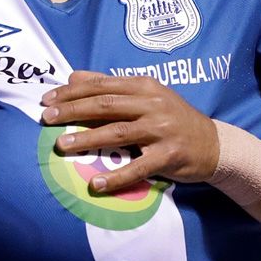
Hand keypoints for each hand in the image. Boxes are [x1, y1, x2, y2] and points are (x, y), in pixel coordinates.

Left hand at [39, 71, 219, 194]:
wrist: (214, 144)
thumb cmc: (174, 118)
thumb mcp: (147, 95)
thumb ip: (111, 86)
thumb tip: (73, 76)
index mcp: (144, 86)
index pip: (101, 85)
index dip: (71, 92)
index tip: (47, 99)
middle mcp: (152, 104)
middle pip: (105, 105)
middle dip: (72, 110)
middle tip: (47, 118)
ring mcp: (161, 130)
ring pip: (118, 132)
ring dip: (87, 139)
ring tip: (62, 145)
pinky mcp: (169, 155)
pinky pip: (138, 167)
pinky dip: (116, 177)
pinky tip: (96, 184)